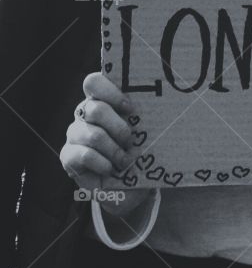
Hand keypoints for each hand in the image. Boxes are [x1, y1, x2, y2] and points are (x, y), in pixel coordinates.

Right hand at [61, 72, 153, 215]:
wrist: (128, 185)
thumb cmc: (139, 150)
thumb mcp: (146, 131)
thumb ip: (146, 115)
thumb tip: (168, 102)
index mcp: (102, 100)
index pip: (94, 83)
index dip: (112, 93)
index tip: (131, 109)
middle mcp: (85, 114)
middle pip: (95, 108)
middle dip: (119, 127)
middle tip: (131, 140)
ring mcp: (74, 133)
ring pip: (93, 134)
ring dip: (114, 150)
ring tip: (126, 161)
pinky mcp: (68, 155)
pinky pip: (84, 154)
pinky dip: (103, 163)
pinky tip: (111, 169)